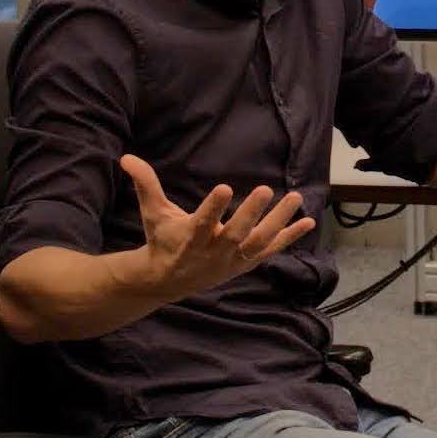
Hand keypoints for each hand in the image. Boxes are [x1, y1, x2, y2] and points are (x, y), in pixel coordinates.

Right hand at [120, 155, 312, 299]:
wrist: (168, 280)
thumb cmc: (162, 240)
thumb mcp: (152, 213)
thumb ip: (145, 185)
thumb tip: (127, 157)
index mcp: (190, 238)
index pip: (202, 222)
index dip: (213, 207)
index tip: (225, 187)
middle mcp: (213, 251)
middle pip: (235, 234)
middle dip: (250, 214)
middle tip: (265, 189)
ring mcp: (232, 260)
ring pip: (258, 241)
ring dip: (279, 222)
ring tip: (295, 198)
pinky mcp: (245, 263)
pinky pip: (271, 249)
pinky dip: (290, 237)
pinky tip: (309, 222)